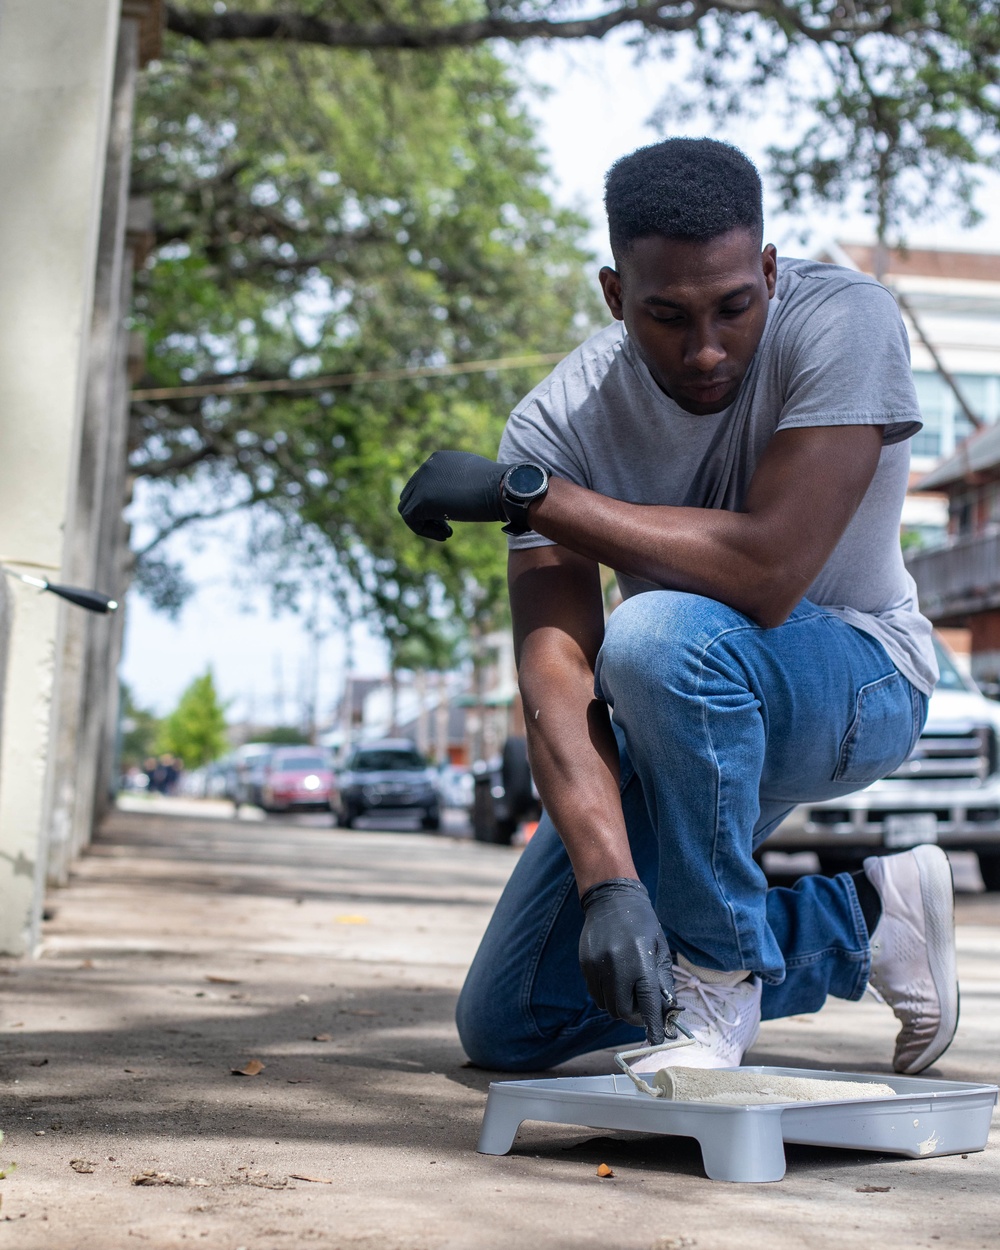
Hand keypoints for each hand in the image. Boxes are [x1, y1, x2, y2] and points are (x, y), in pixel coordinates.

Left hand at [398, 450, 509, 540]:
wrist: (504, 489)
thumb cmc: (498, 487)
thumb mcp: (474, 478)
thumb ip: (457, 483)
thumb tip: (451, 497)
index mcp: (438, 459)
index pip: (421, 484)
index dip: (432, 503)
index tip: (450, 515)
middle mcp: (426, 467)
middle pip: (411, 495)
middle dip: (426, 513)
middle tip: (446, 525)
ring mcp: (422, 482)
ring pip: (407, 509)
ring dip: (425, 524)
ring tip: (446, 531)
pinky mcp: (423, 500)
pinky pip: (411, 520)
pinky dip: (425, 530)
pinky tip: (446, 534)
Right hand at [578, 877, 676, 1044]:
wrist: (611, 899)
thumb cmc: (642, 924)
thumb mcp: (659, 949)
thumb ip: (663, 981)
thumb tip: (667, 1011)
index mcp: (640, 961)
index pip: (647, 1003)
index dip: (653, 1025)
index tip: (658, 1039)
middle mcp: (617, 966)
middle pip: (622, 1011)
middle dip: (634, 1015)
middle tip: (642, 1006)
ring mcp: (597, 966)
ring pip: (607, 1006)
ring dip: (619, 1005)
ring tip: (628, 988)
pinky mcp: (585, 964)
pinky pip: (595, 994)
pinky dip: (606, 995)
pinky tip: (614, 979)